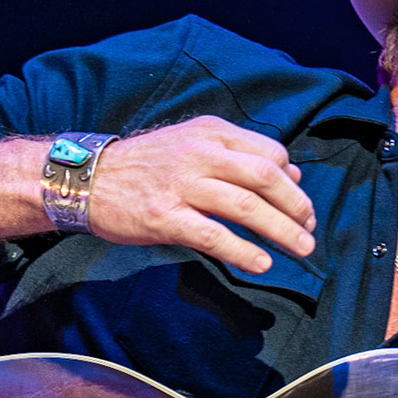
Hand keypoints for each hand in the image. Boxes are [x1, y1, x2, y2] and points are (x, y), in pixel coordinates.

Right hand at [85, 116, 316, 273]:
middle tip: (310, 230)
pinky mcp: (164, 216)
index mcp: (211, 133)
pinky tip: (261, 264)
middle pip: (265, 177)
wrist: (86, 178)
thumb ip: (239, 156)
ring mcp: (181, 184)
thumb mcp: (193, 145)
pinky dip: (243, 251)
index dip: (292, 182)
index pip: (269, 153)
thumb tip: (292, 174)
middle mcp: (200, 153)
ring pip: (246, 206)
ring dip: (281, 231)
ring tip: (302, 250)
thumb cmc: (146, 166)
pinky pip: (214, 235)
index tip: (301, 206)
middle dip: (296, 206)